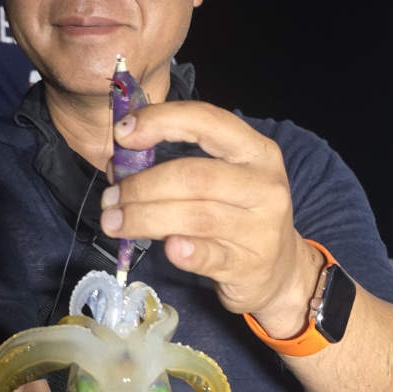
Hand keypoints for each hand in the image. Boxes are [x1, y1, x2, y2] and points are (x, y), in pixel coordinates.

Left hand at [102, 101, 322, 339]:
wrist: (282, 270)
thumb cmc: (240, 217)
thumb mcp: (223, 182)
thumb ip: (177, 168)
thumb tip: (119, 166)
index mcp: (255, 151)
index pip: (207, 121)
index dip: (161, 122)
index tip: (123, 134)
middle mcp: (263, 185)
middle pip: (194, 176)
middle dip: (142, 185)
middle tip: (110, 200)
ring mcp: (260, 227)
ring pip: (196, 216)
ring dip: (145, 218)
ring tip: (115, 223)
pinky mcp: (250, 266)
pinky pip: (211, 256)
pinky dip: (185, 251)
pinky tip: (166, 248)